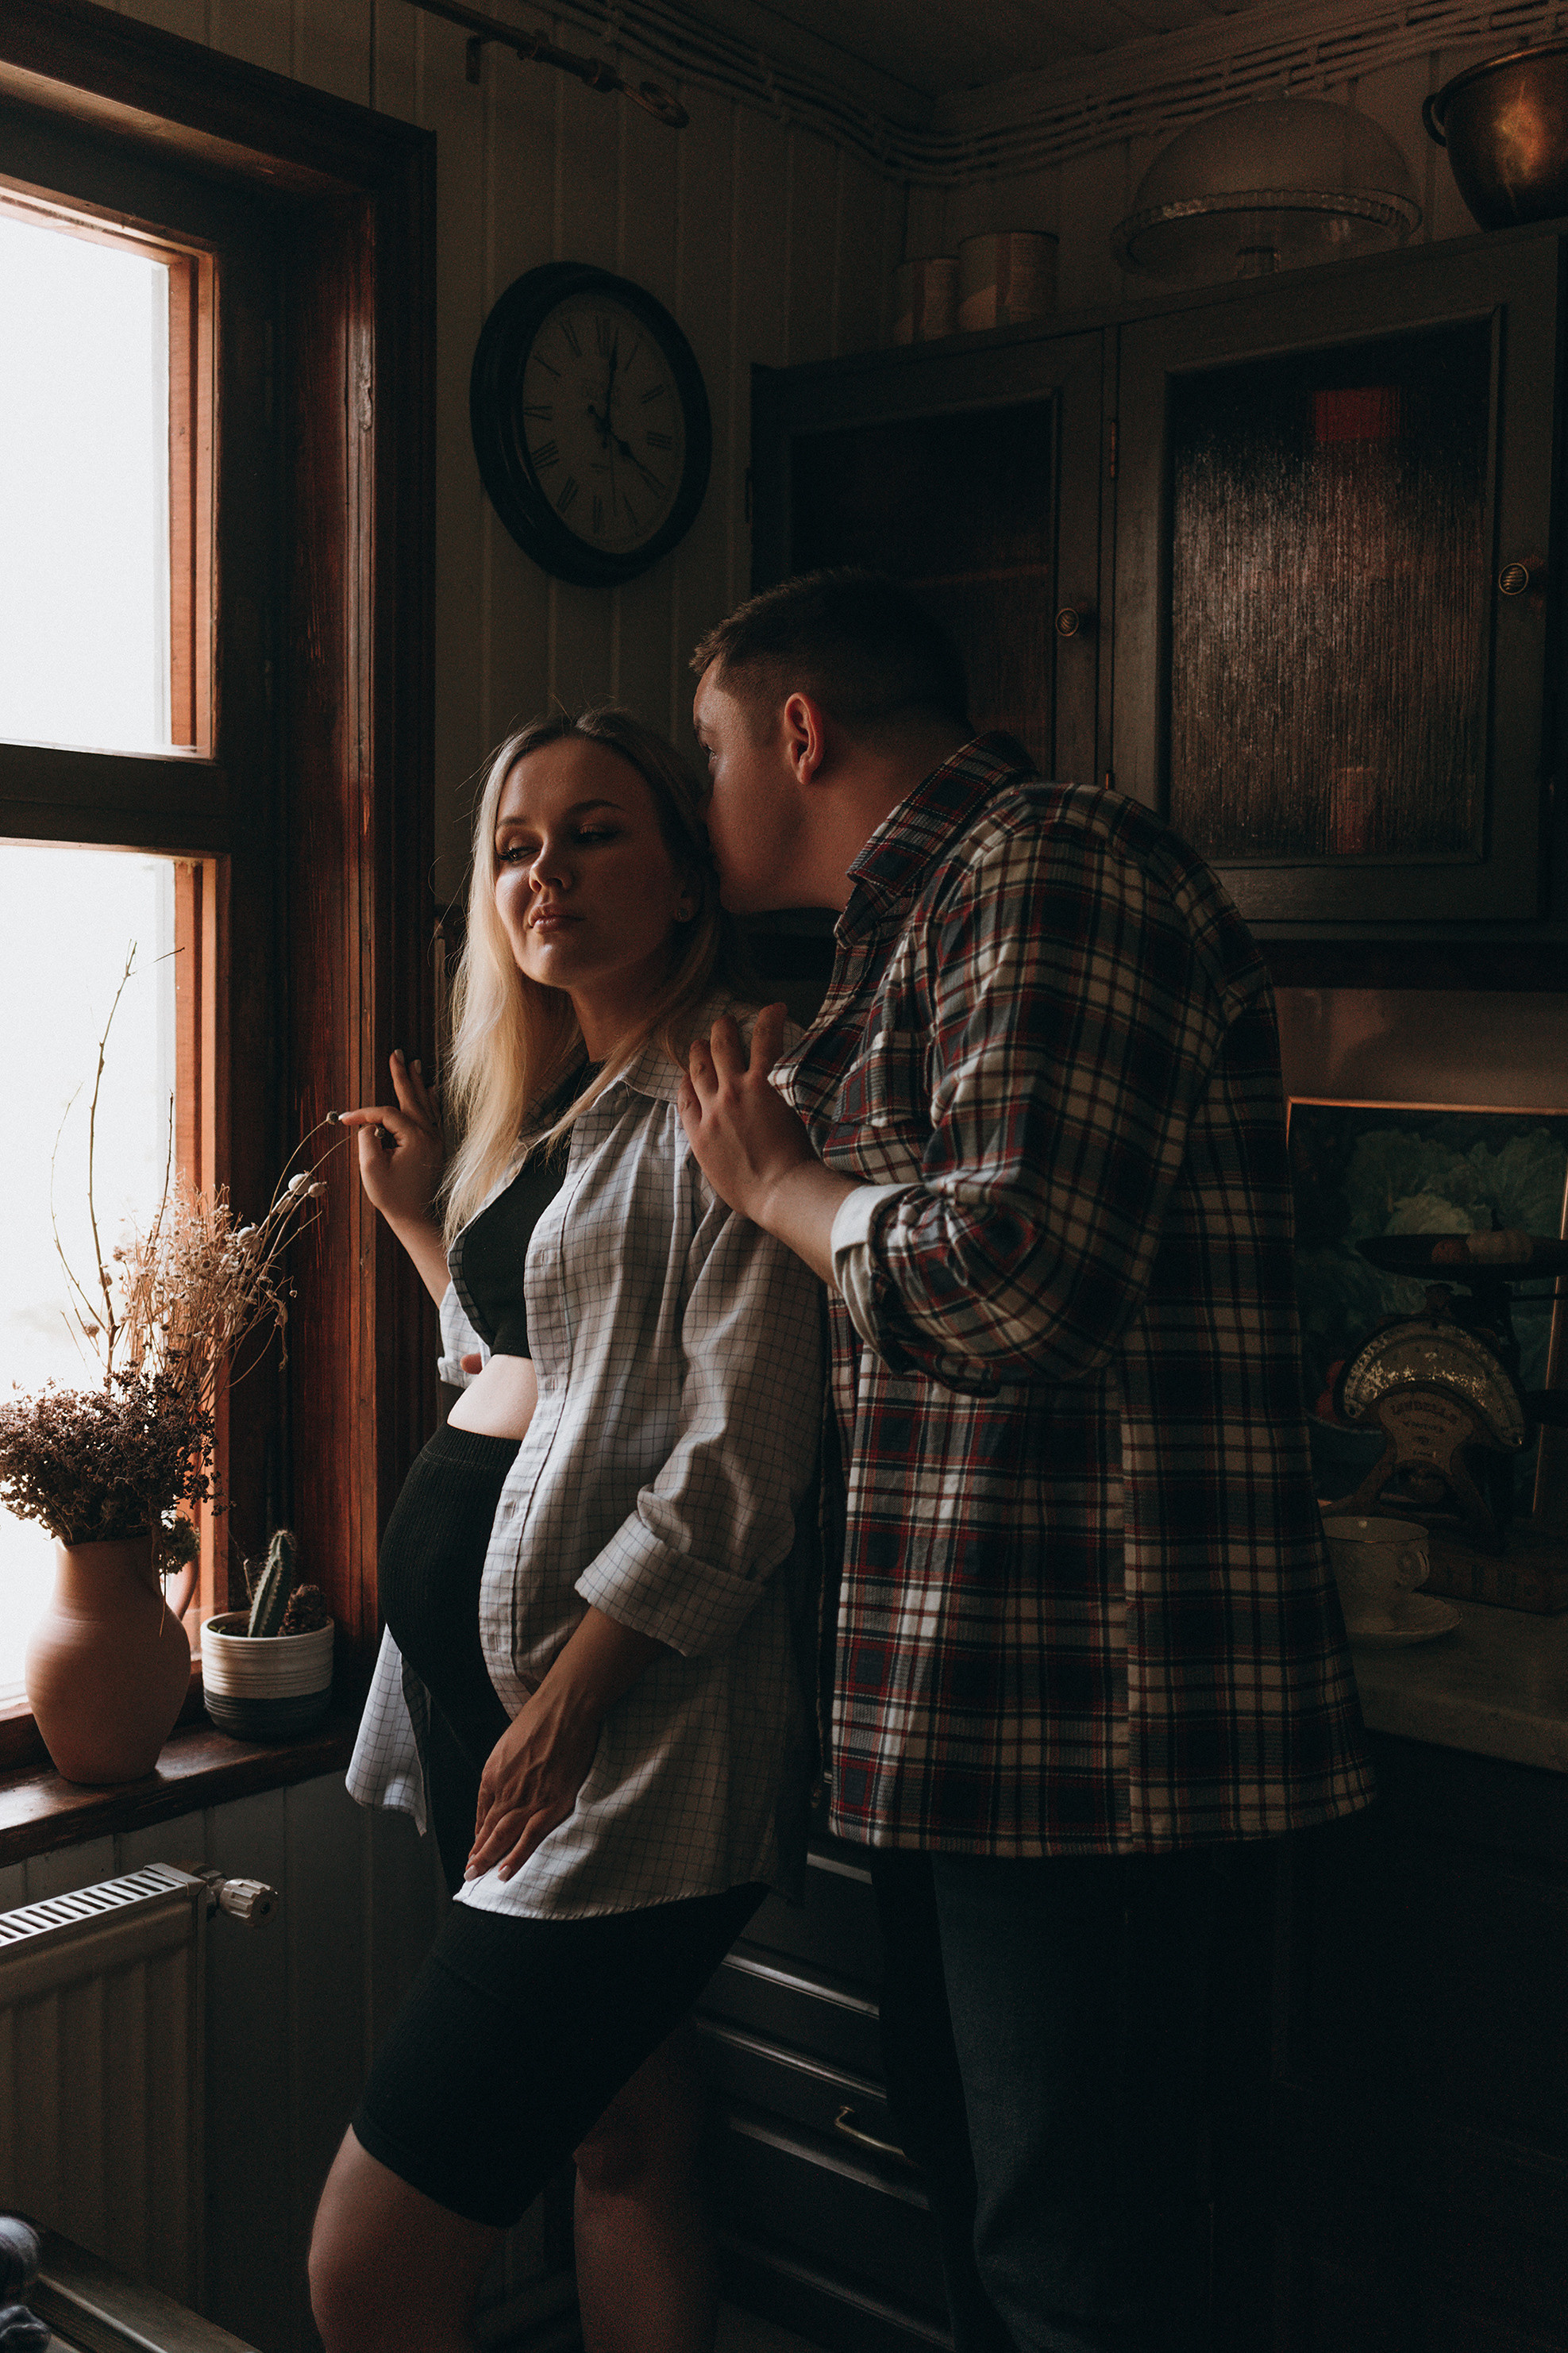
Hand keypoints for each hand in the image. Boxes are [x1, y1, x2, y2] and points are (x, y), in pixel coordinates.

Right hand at [336, 1051, 442, 1227]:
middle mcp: (430, 1135)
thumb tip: (371, 1124)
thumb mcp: (372, 1169)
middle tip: (397, 1053)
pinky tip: (432, 1091)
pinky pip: (434, 1116)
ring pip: (426, 1104)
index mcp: (415, 1138)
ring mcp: (436, 1140)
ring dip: (417, 1084)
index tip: (345, 1120)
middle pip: (413, 1098)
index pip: (386, 1114)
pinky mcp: (437, 1147)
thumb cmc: (394, 1197)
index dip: (364, 1113)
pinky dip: (430, 1101)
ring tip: (415, 1064)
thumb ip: (368, 1140)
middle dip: (402, 1075)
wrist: (417, 1218)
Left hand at [467, 1682, 598, 1881]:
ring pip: (503, 1837)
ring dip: (489, 1859)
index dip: (478, 1834)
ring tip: (479, 1876)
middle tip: (468, 1873)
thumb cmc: (540, 1720)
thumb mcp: (508, 1744)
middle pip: (487, 1829)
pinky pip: (530, 1836)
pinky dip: (516, 1856)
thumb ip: (502, 1770)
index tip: (474, 1849)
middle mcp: (506, 1790)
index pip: (482, 1812)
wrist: (565, 1709)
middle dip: (476, 1853)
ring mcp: (529, 1798)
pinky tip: (505, 1871)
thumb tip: (499, 1790)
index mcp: (493, 1774)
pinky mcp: (553, 1803)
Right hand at [677, 1004, 815, 1221]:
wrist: (778, 1192)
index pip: (685, 1096)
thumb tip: (722, 1150)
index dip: (687, 1078)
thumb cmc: (755, 1194)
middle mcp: (712, 1107)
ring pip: (722, 1048)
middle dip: (701, 1048)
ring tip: (728, 1019)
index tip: (692, 1071)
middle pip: (699, 1066)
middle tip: (707, 1039)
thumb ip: (715, 1154)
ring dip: (724, 1029)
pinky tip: (772, 1009)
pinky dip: (767, 1023)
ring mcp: (736, 1092)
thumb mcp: (720, 1178)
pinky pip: (763, 1045)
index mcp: (700, 1134)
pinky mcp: (763, 1085)